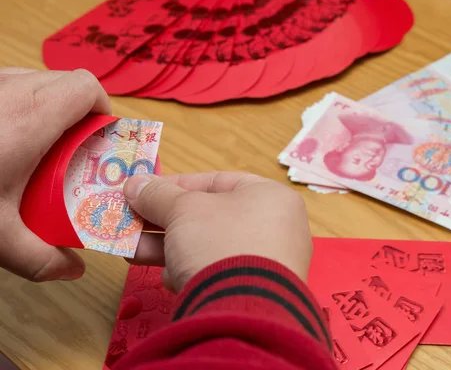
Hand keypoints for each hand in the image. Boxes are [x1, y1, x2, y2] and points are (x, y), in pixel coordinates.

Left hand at [0, 67, 110, 280]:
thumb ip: (40, 257)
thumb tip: (71, 269)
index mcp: (32, 117)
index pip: (87, 88)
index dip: (102, 110)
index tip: (97, 140)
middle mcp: (10, 90)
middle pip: (65, 84)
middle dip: (77, 115)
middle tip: (69, 153)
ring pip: (37, 81)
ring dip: (48, 110)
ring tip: (37, 149)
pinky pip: (9, 86)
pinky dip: (19, 106)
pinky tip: (5, 142)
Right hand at [124, 172, 312, 291]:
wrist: (242, 313)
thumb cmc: (219, 242)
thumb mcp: (183, 210)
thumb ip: (158, 195)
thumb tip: (135, 183)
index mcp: (270, 197)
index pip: (217, 182)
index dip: (175, 185)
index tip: (143, 191)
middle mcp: (275, 227)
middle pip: (209, 217)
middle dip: (164, 221)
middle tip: (130, 222)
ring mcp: (268, 262)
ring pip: (208, 248)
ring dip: (167, 248)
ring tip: (132, 251)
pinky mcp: (255, 293)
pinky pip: (218, 275)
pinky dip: (192, 274)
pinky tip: (173, 280)